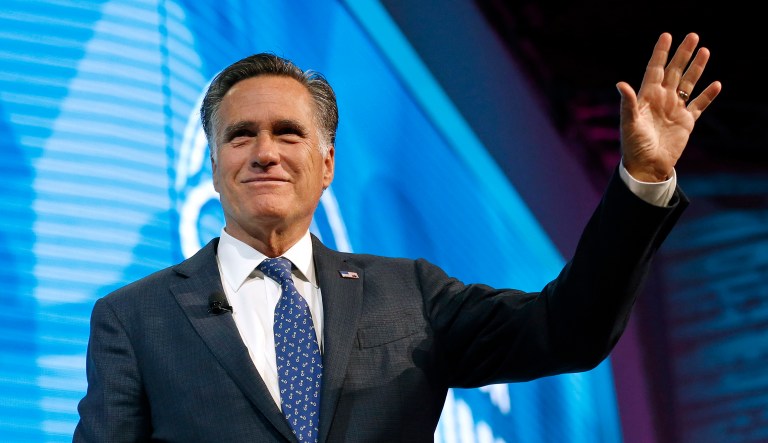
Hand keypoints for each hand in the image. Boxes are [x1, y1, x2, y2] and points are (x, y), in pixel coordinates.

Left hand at [616, 32, 721, 181]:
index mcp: (646, 97)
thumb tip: (621, 84)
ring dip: (697, 69)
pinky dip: (708, 96)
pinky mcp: (686, 122)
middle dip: (683, 54)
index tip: (666, 36)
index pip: (655, 69)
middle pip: (674, 72)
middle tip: (693, 36)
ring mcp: (675, 109)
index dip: (661, 53)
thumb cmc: (633, 146)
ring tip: (705, 51)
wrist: (647, 166)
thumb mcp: (629, 123)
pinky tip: (716, 84)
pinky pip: (699, 105)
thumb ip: (628, 103)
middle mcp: (662, 100)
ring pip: (688, 84)